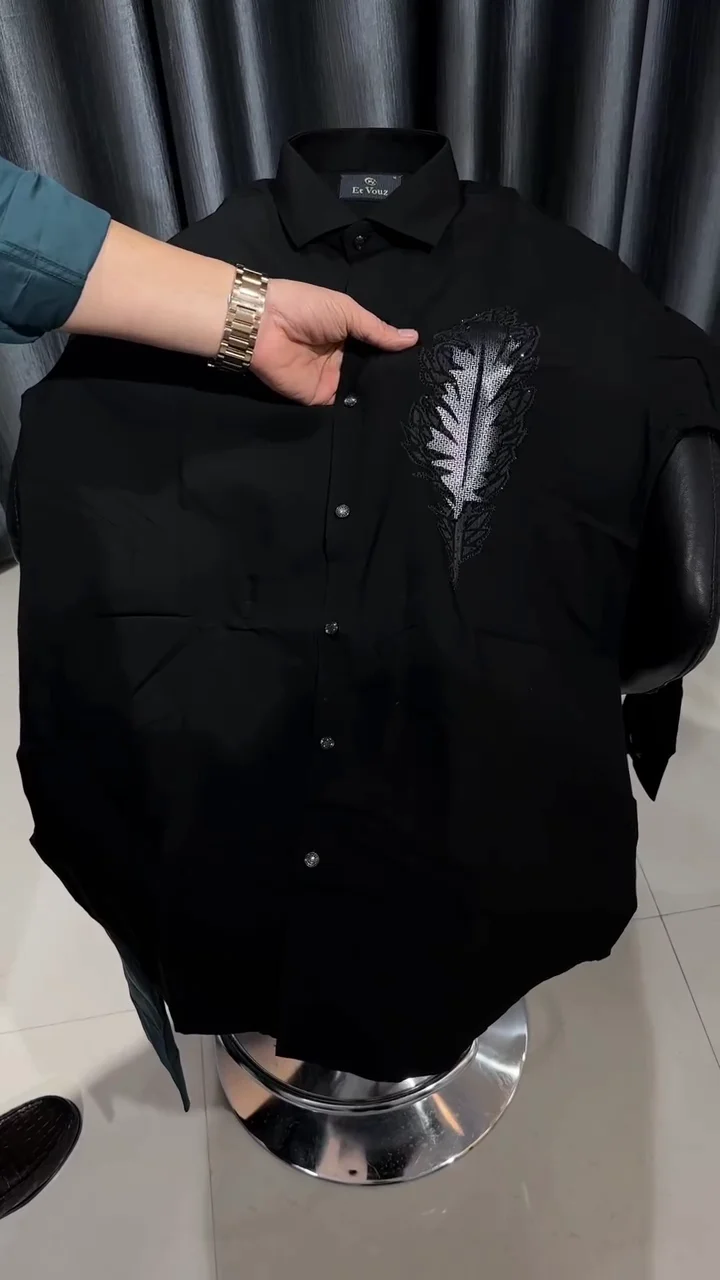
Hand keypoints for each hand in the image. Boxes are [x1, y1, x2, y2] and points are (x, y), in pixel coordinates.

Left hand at [251, 278, 417, 404]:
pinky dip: (359, 409)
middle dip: (392, 379)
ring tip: (411, 401)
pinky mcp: (319, 398)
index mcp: (350, 335)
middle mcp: (343, 359)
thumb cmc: (305, 308)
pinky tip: (383, 412)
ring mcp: (332, 381)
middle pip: (373, 374)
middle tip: (423, 387)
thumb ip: (378, 331)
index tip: (425, 365)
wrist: (264, 325)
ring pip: (362, 392)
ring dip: (379, 396)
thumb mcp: (348, 312)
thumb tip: (414, 339)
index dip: (398, 357)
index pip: (379, 350)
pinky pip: (344, 407)